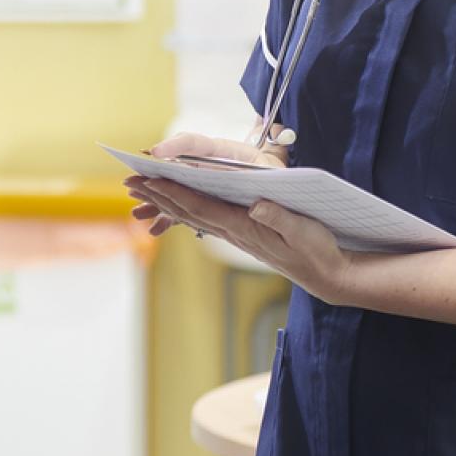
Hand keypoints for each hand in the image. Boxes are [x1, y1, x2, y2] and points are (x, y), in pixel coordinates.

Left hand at [125, 133, 352, 299]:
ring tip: (142, 189)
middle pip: (187, 210)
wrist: (325, 275)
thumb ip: (280, 218)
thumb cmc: (318, 250)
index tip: (150, 180)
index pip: (200, 206)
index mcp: (244, 227)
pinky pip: (205, 219)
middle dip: (158, 195)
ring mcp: (235, 234)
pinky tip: (174, 204)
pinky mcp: (241, 234)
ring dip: (165, 201)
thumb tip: (257, 206)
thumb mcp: (304, 231)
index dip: (174, 192)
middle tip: (130, 181)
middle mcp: (233, 232)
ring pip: (192, 215)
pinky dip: (184, 208)